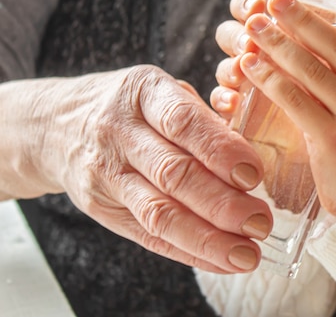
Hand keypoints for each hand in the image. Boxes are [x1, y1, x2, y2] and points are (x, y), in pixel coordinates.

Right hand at [1, 66, 271, 272]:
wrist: (58, 124)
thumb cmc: (132, 106)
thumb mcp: (164, 92)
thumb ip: (204, 120)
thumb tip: (251, 162)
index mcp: (144, 92)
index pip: (182, 122)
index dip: (220, 151)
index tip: (254, 175)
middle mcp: (119, 132)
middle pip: (173, 174)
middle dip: (222, 204)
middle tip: (260, 221)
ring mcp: (106, 173)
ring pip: (159, 213)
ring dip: (208, 239)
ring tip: (246, 253)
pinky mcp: (101, 207)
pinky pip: (148, 236)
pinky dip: (189, 252)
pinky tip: (221, 260)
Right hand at [211, 0, 265, 119]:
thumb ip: (335, 35)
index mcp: (276, 33)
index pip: (248, 10)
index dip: (246, 5)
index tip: (259, 6)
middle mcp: (258, 56)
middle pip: (231, 36)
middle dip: (237, 35)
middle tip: (249, 40)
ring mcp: (248, 86)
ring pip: (225, 69)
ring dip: (229, 66)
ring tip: (240, 71)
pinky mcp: (243, 115)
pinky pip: (223, 105)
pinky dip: (223, 100)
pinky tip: (233, 103)